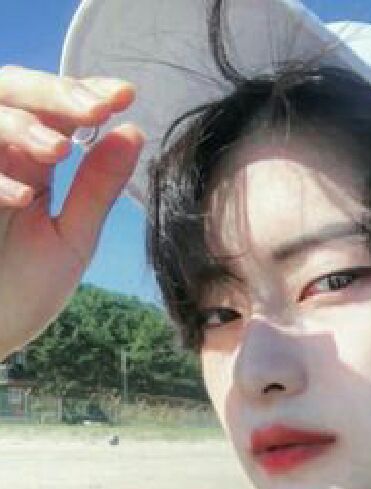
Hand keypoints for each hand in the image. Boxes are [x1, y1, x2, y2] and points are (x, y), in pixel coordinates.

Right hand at [0, 65, 143, 358]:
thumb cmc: (23, 290)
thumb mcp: (71, 238)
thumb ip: (97, 188)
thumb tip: (133, 131)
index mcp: (29, 162)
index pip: (55, 110)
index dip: (85, 93)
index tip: (125, 95)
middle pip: (12, 91)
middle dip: (53, 93)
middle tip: (95, 107)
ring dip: (20, 126)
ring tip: (60, 150)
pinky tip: (23, 197)